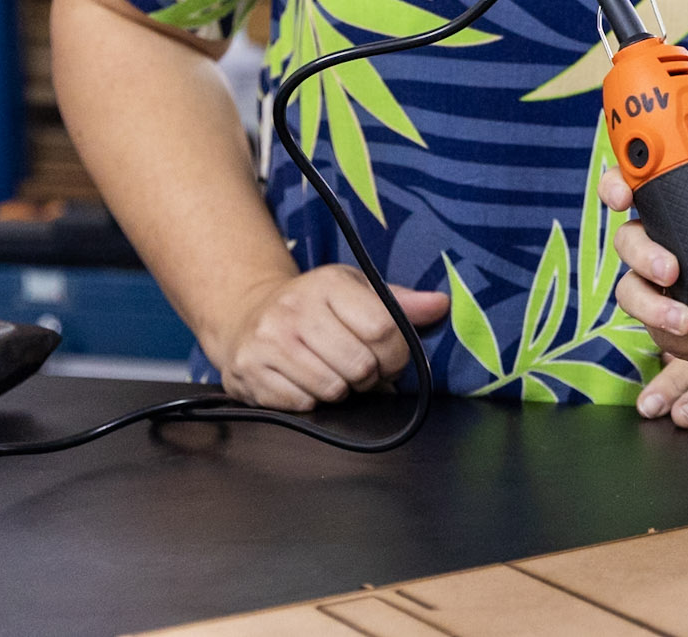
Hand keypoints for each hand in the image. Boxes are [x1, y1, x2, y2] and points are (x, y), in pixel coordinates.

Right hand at [215, 265, 449, 410]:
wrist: (247, 315)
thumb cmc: (315, 306)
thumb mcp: (356, 291)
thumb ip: (400, 302)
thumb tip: (440, 305)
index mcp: (329, 283)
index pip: (383, 328)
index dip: (397, 354)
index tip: (392, 358)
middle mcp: (295, 309)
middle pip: (360, 364)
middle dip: (372, 377)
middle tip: (365, 371)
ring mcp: (268, 341)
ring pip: (332, 388)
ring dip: (343, 390)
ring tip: (337, 374)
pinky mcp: (249, 371)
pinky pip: (302, 404)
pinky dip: (313, 401)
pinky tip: (308, 382)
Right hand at [604, 160, 687, 381]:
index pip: (641, 184)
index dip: (618, 183)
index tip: (624, 196)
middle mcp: (668, 241)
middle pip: (627, 237)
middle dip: (639, 252)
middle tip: (670, 269)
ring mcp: (663, 284)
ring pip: (630, 286)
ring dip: (650, 302)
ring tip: (684, 318)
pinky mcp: (667, 321)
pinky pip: (651, 323)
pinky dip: (667, 326)